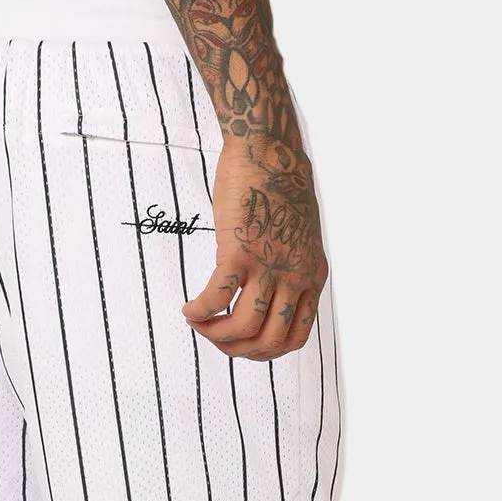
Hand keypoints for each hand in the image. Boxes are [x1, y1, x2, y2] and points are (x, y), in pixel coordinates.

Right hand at [182, 136, 328, 359]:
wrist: (268, 149)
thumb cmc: (279, 186)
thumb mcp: (300, 236)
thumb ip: (291, 266)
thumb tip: (269, 291)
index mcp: (312, 275)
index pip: (294, 337)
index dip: (265, 351)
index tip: (242, 343)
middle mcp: (295, 276)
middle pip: (269, 340)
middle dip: (238, 350)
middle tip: (215, 339)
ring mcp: (268, 265)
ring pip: (244, 327)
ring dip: (215, 335)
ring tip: (198, 325)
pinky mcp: (239, 252)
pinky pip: (216, 299)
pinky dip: (199, 311)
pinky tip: (189, 309)